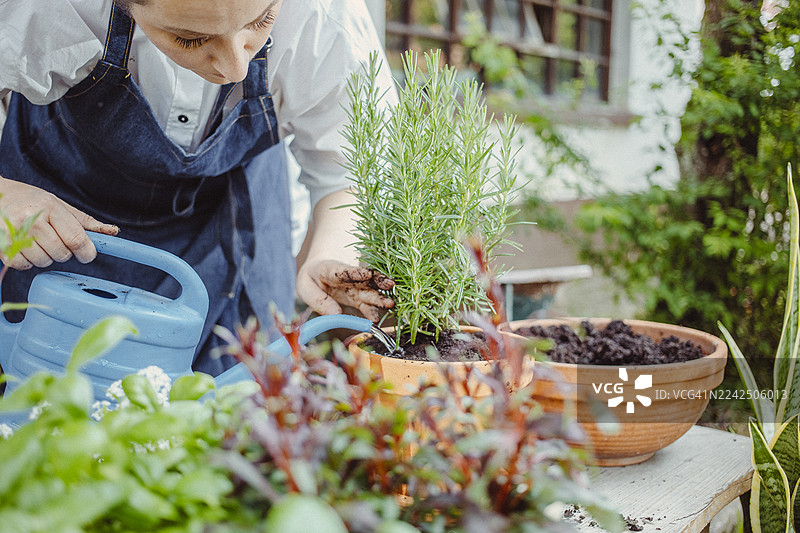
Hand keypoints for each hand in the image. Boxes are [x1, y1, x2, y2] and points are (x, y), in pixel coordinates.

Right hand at [0, 177, 118, 269]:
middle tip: (57, 242)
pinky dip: (28, 262)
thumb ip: (85, 222)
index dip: (86, 252)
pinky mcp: (1, 244)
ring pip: (44, 261)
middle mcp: (32, 219)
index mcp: (50, 207)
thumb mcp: (60, 205)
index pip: (76, 239)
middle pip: (61, 253)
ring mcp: (14, 232)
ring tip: (39, 242)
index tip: (87, 255)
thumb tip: (113, 232)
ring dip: (46, 258)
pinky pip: (23, 265)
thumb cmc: (31, 201)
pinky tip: (26, 248)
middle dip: (64, 253)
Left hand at [297, 260, 394, 321]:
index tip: (368, 273)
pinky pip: (366, 306)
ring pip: (370, 292)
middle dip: (378, 282)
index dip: (356, 272)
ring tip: (391, 303)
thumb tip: (335, 314)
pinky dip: (372, 312)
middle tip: (390, 284)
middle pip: (364, 279)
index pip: (345, 271)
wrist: (318, 272)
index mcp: (331, 270)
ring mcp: (356, 288)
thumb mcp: (305, 286)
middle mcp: (348, 279)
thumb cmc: (312, 278)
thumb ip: (318, 300)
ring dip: (380, 298)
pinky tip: (377, 319)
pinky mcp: (359, 298)